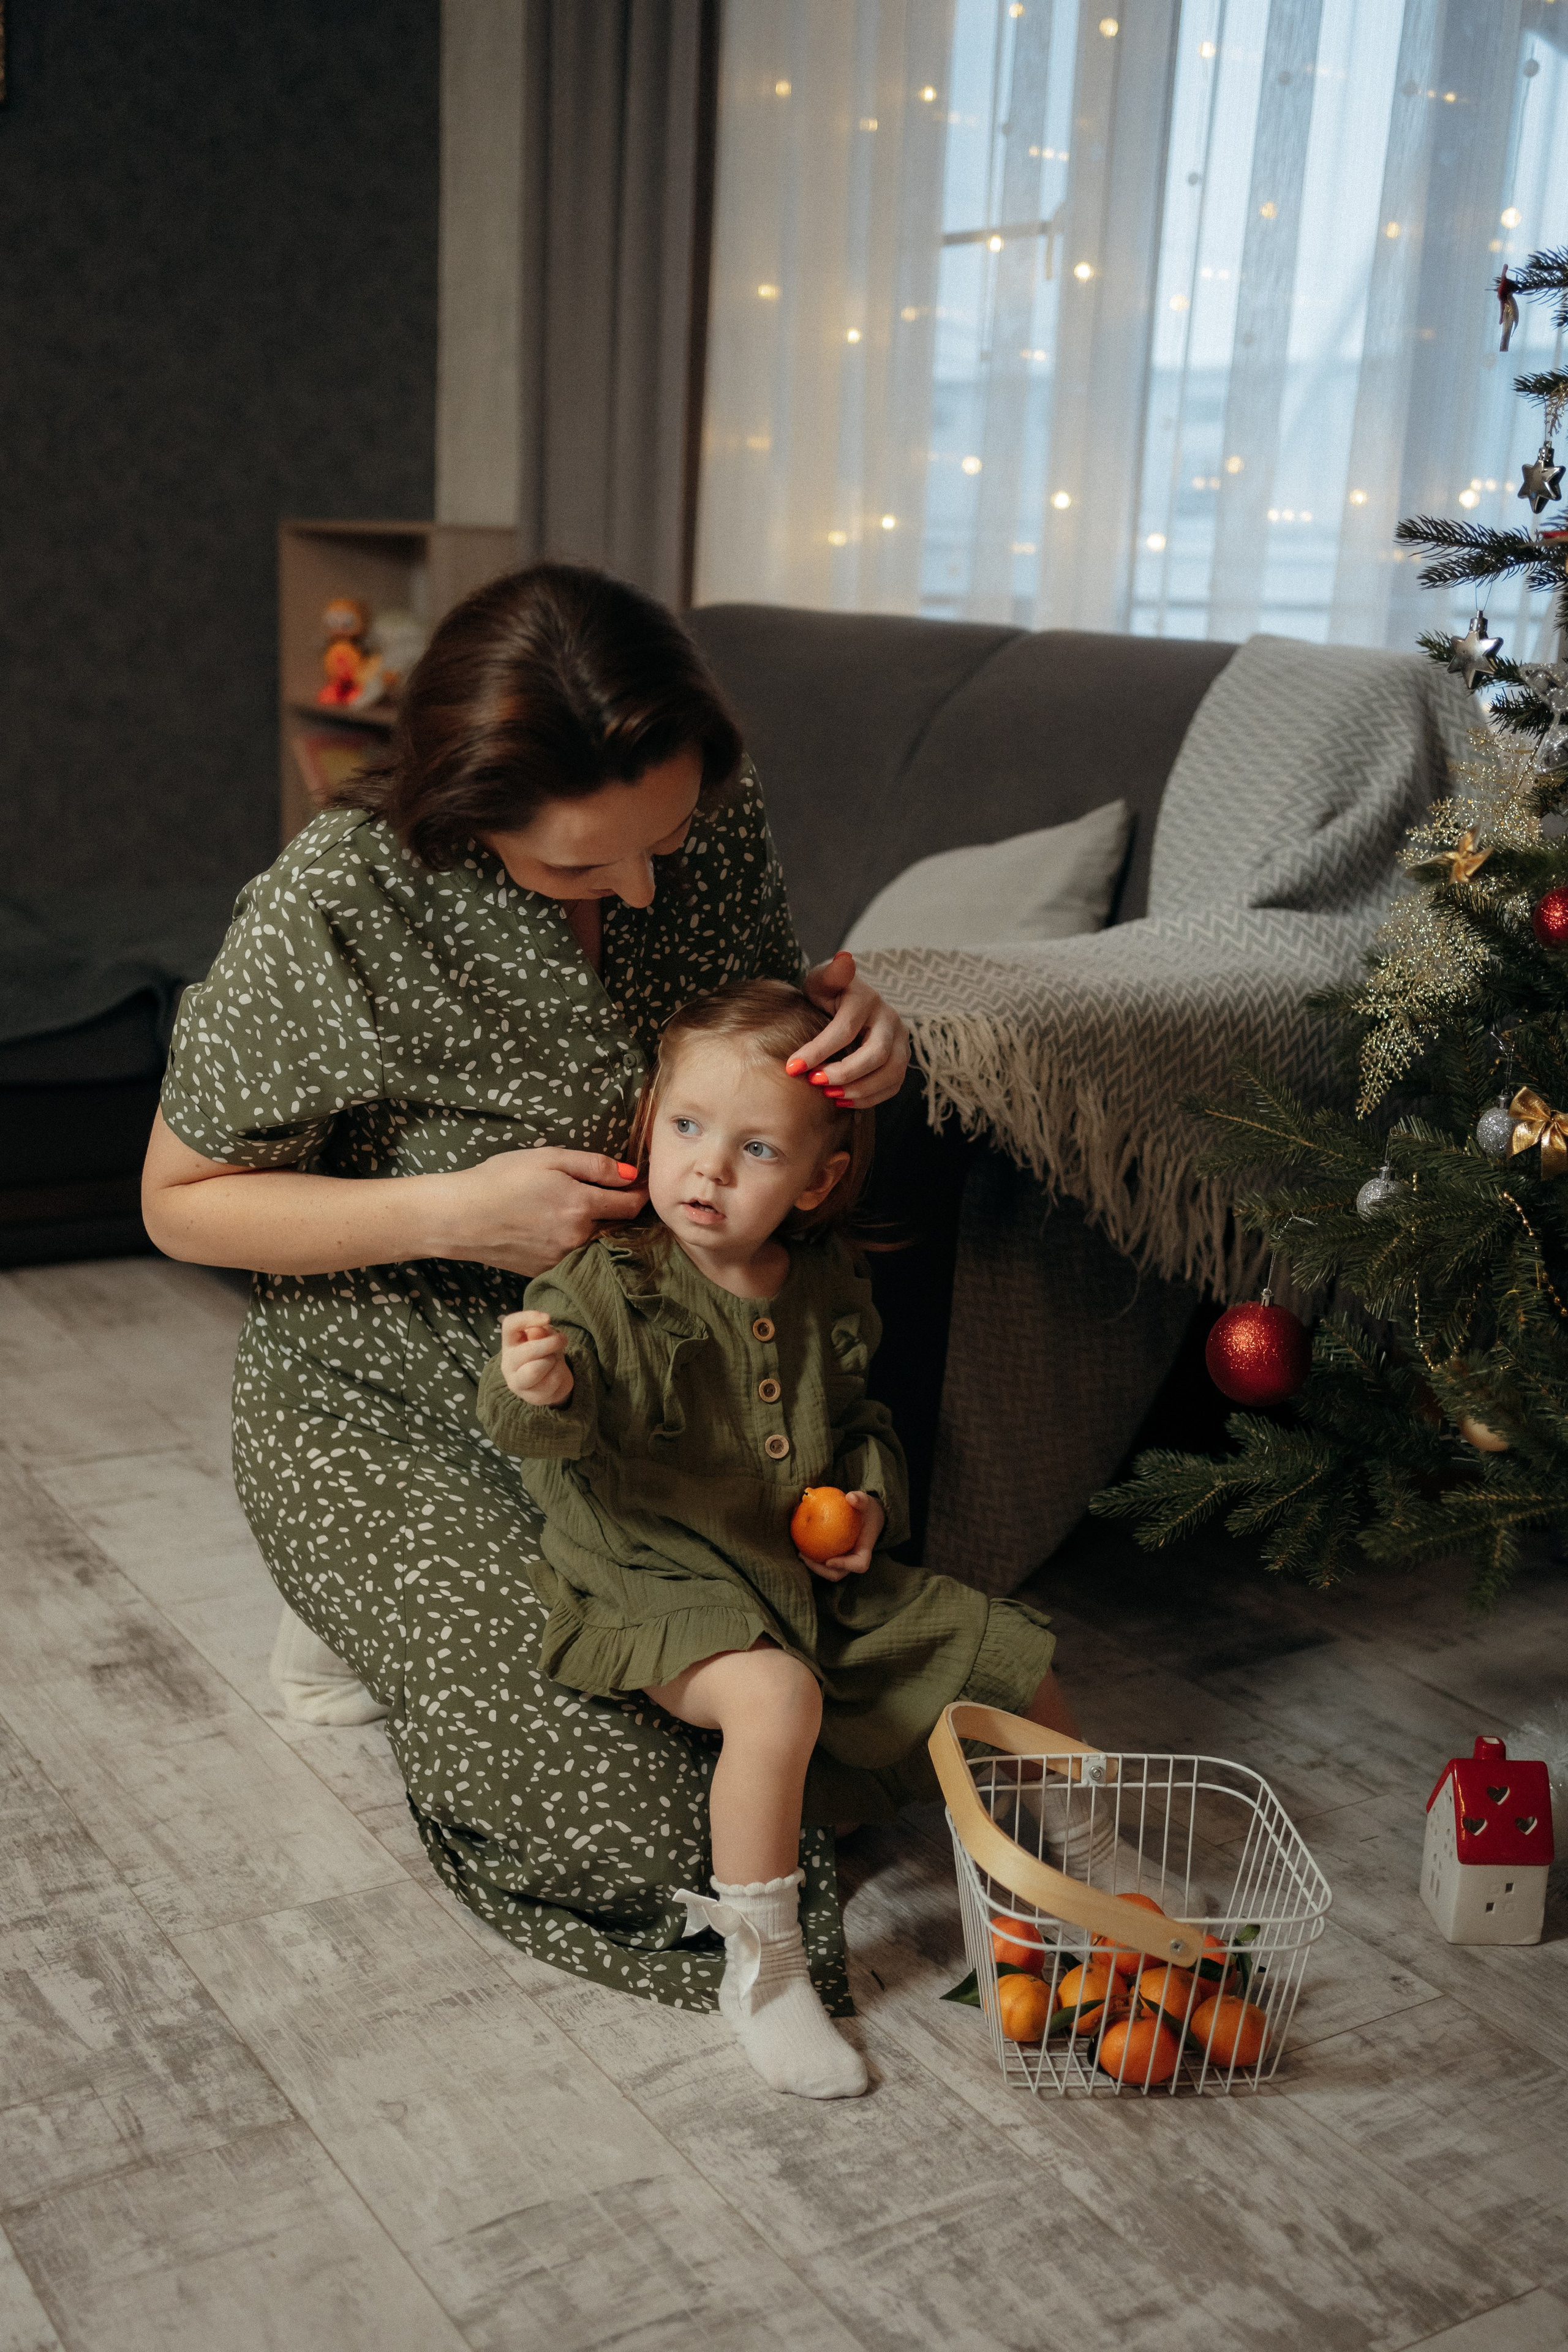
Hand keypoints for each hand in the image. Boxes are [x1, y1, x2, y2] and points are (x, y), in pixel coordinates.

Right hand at [436, 1147, 647, 1276]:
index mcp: (581, 1206)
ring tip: (593, 1213)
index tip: (641, 1185)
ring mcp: (561, 1258)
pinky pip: (573, 1257)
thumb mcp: (548, 1159)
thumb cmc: (500, 1179)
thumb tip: (630, 1175)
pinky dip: (577, 1245)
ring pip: (596, 1244)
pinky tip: (564, 1230)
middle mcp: (577, 1238)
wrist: (459, 1216)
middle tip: (621, 1196)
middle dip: (622, 1212)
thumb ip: (594, 1166)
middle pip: (617, 1227)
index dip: (640, 1193)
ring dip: (601, 1231)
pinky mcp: (544, 1270)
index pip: (630, 1205)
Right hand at [499, 1309, 575, 1404]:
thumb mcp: (545, 1338)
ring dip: (553, 1360)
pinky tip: (557, 1373)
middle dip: (550, 1343)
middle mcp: (508, 1364)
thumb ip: (540, 1333)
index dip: (527, 1318)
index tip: (548, 1317)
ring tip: (554, 1360)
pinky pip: (552, 1380)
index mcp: (509, 1343)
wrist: (551, 1381)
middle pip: (527, 1351)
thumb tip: (537, 1330)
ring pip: (536, 1369)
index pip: (509, 1325)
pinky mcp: (532, 1397)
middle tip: (563, 1339)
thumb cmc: (545, 1354)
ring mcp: (518, 1383)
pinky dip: (561, 1373)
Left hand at [792, 951, 909, 1109]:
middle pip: (876, 1055)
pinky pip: (893, 1085)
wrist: (849, 1002)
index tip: (791, 1068)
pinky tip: (844, 1100)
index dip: (818, 1051)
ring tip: (830, 1096)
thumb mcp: (822, 979)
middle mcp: (889, 1019)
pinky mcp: (902, 1058)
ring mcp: (900, 1040)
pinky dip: (870, 1098)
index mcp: (866, 999)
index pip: (845, 1029)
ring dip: (860, 1090)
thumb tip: (844, 960)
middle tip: (815, 1083)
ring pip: (891, 1073)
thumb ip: (830, 973)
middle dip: (844, 1074)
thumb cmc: (829, 993)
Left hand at [799, 1490, 883, 1579]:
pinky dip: (812, 1558)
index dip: (845, 1565)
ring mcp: (845, 1560)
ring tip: (800, 1553)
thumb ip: (861, 1499)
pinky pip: (823, 1562)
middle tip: (806, 1557)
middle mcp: (854, 1559)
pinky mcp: (836, 1557)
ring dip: (814, 1566)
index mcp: (864, 1549)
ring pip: (829, 1572)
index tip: (829, 1560)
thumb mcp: (866, 1503)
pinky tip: (800, 1546)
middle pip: (839, 1574)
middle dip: (821, 1570)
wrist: (868, 1517)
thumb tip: (850, 1497)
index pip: (859, 1564)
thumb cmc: (866, 1511)